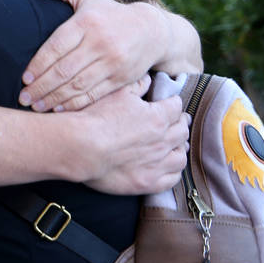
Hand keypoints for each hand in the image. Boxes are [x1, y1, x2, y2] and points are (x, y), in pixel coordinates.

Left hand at [20, 0, 165, 111]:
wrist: (152, 30)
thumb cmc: (110, 13)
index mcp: (86, 23)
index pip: (56, 47)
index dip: (38, 65)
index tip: (23, 78)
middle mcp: (99, 43)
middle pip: (64, 70)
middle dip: (41, 87)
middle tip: (23, 97)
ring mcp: (112, 62)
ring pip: (77, 85)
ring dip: (54, 99)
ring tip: (36, 106)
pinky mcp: (121, 78)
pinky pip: (94, 94)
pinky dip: (75, 104)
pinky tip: (58, 109)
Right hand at [74, 76, 189, 194]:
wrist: (81, 148)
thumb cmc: (95, 119)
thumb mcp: (115, 94)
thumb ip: (136, 86)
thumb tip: (147, 79)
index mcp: (157, 117)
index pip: (176, 107)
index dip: (173, 103)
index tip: (170, 103)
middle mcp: (163, 140)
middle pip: (182, 130)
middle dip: (180, 123)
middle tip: (176, 121)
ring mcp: (158, 164)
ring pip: (181, 155)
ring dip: (179, 148)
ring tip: (174, 145)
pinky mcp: (149, 182)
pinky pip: (173, 178)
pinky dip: (174, 171)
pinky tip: (168, 166)